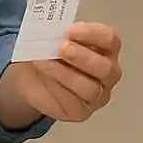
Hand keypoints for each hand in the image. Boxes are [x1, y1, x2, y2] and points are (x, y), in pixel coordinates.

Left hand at [6, 22, 121, 123]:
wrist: (33, 76)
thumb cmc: (51, 51)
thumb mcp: (52, 36)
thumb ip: (57, 32)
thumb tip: (51, 30)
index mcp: (106, 48)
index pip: (109, 39)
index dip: (91, 34)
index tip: (68, 31)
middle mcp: (108, 72)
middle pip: (106, 67)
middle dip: (83, 57)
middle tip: (62, 48)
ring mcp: (98, 95)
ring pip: (90, 89)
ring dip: (65, 74)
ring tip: (44, 63)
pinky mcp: (82, 111)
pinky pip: (74, 103)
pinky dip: (58, 89)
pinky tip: (45, 79)